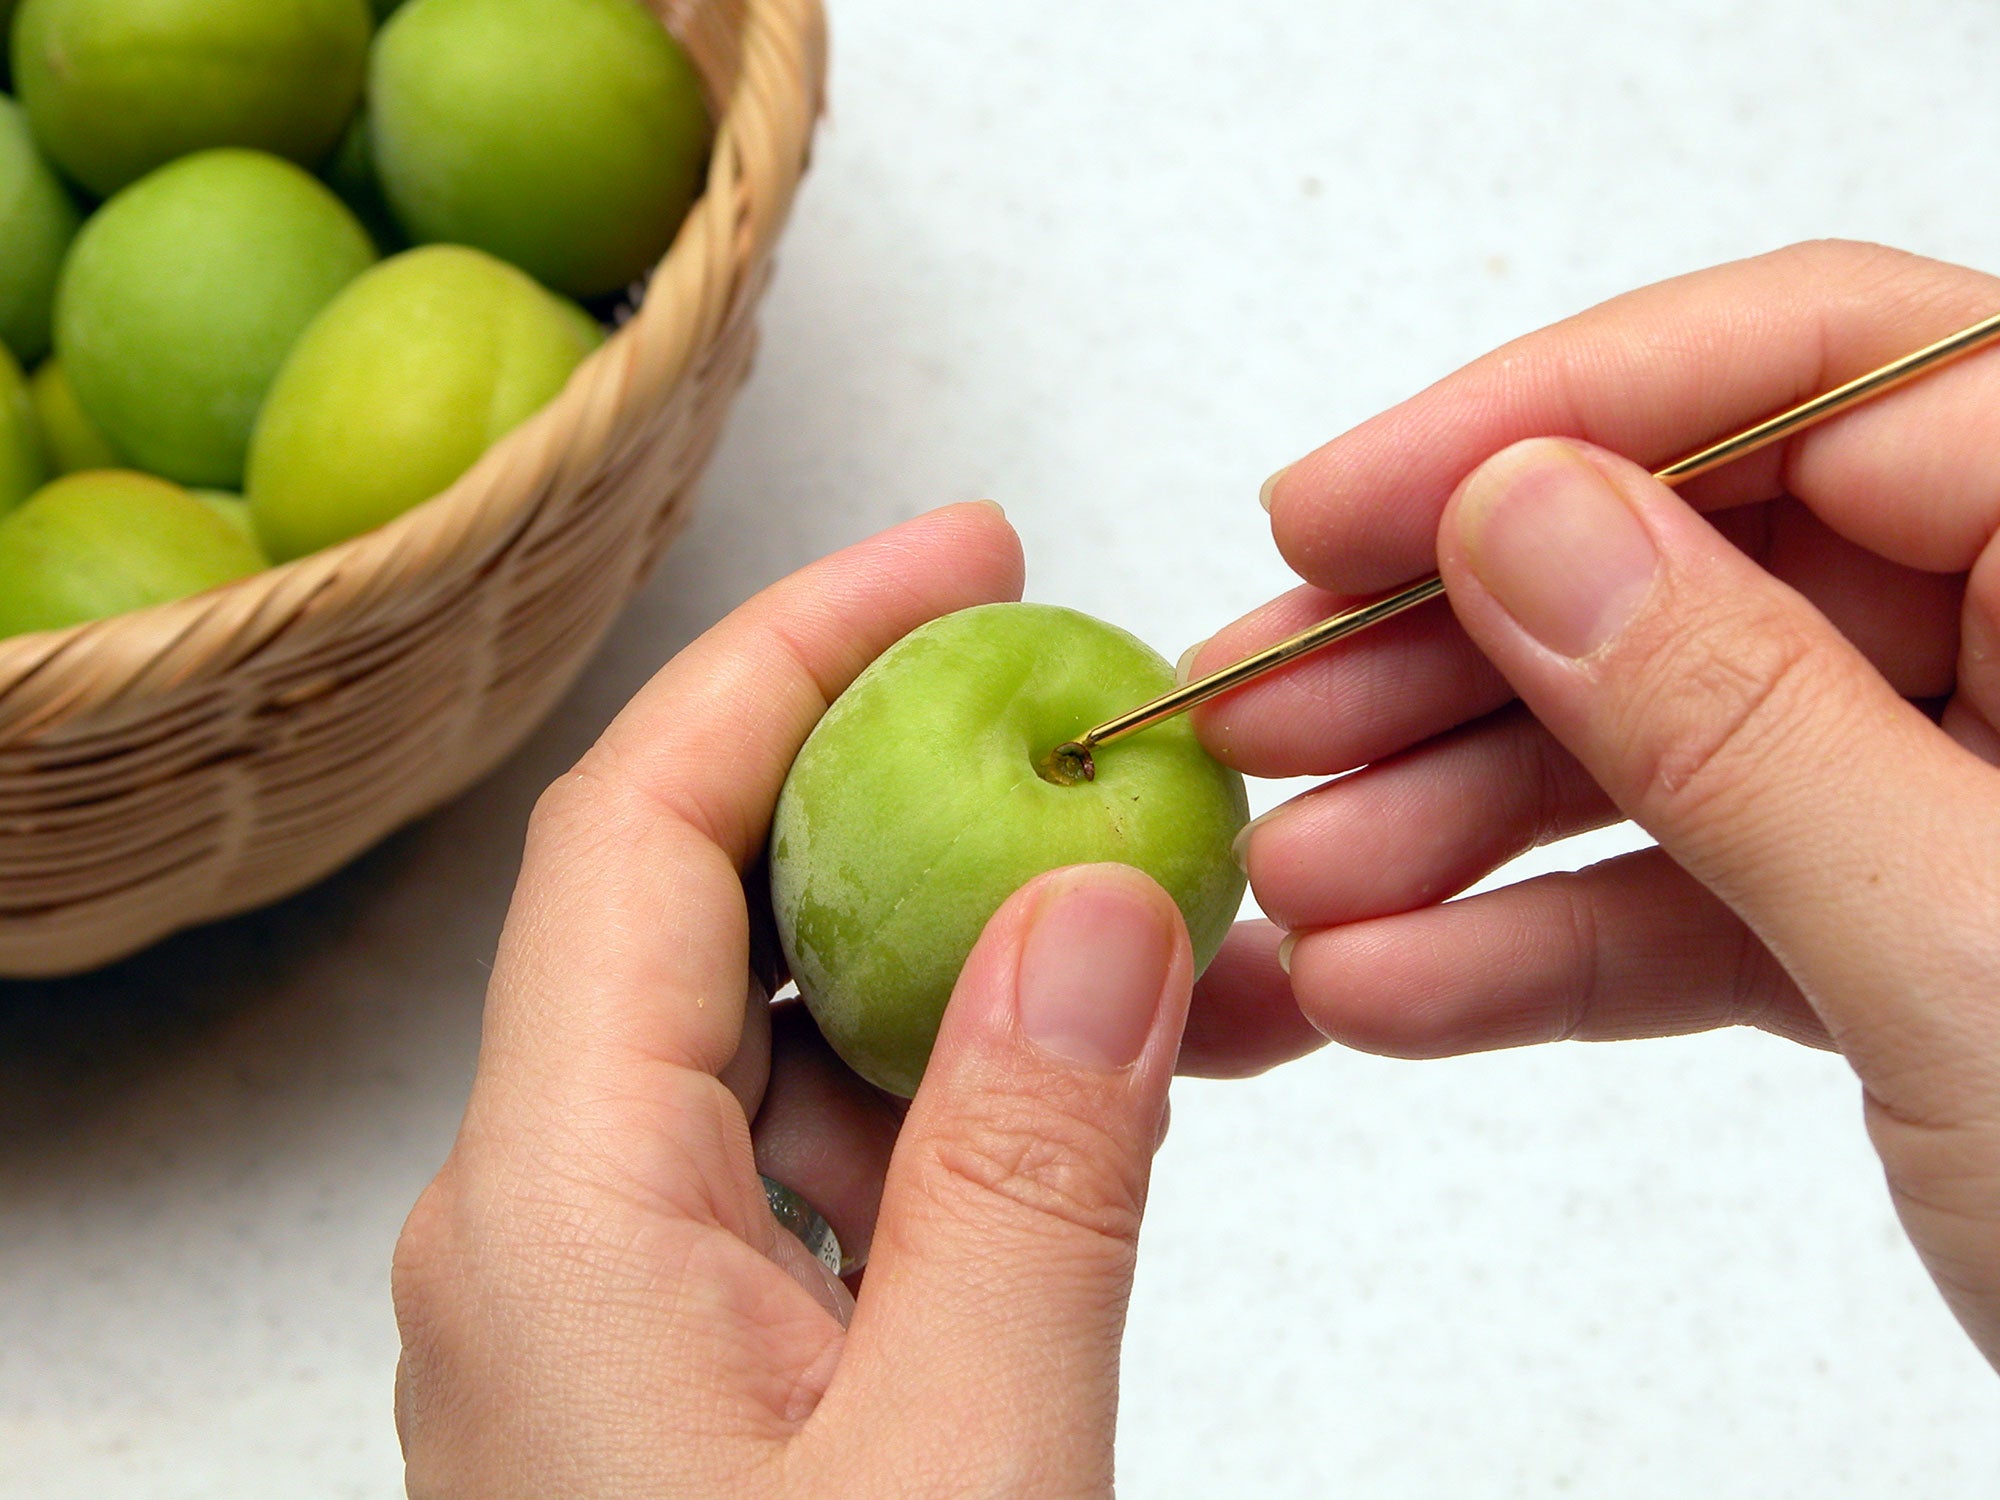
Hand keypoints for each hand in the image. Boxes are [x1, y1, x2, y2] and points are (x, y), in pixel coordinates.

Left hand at [390, 502, 1299, 1496]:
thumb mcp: (960, 1469)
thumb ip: (1031, 1182)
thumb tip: (1093, 908)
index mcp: (556, 1214)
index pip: (642, 820)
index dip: (801, 646)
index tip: (963, 559)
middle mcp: (547, 1229)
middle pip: (722, 909)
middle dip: (927, 799)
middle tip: (1104, 736)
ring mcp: (608, 1300)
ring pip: (792, 1046)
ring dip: (982, 986)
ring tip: (1191, 963)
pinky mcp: (680, 1370)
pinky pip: (822, 1167)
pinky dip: (965, 1119)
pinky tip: (1099, 1116)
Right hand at [1191, 241, 1999, 1365]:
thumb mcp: (1977, 956)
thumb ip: (1742, 723)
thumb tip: (1526, 520)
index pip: (1818, 368)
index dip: (1543, 417)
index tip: (1336, 512)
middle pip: (1700, 559)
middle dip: (1449, 651)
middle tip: (1260, 705)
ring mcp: (1973, 789)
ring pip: (1669, 739)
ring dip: (1456, 819)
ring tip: (1292, 879)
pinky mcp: (1906, 930)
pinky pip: (1696, 899)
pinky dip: (1536, 947)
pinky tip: (1391, 986)